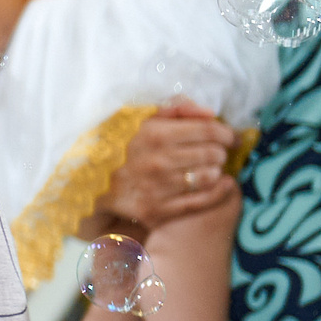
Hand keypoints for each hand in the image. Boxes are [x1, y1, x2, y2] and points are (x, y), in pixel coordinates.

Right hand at [95, 102, 237, 226]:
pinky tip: (222, 184)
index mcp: (154, 133)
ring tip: (211, 168)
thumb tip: (209, 113)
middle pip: (213, 154)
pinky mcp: (157, 210)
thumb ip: (175, 110)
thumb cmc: (122, 147)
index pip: (208, 131)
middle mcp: (158, 161)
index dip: (226, 133)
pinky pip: (201, 201)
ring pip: (209, 177)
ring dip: (216, 171)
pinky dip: (219, 192)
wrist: (91, 184)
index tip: (229, 137)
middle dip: (221, 152)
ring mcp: (158, 188)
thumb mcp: (140, 119)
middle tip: (217, 153)